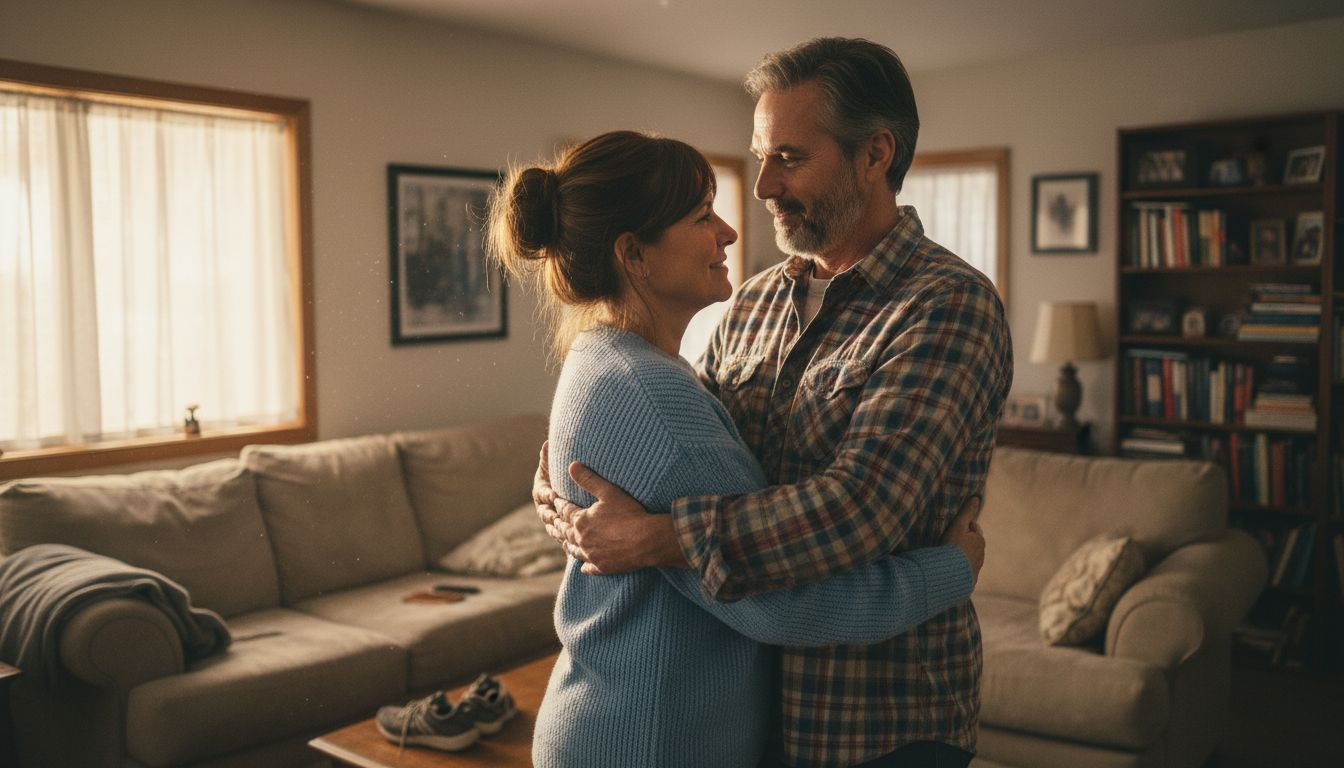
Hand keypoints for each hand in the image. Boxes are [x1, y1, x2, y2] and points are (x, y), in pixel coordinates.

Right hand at [533, 442, 583, 551]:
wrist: (566, 490)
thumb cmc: (560, 475)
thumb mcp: (554, 467)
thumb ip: (550, 458)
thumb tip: (546, 444)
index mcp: (541, 492)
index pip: (542, 493)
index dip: (548, 494)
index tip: (555, 494)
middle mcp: (544, 508)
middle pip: (546, 513)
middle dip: (553, 515)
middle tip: (561, 516)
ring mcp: (551, 521)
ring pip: (553, 527)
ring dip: (559, 530)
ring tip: (568, 532)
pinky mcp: (561, 531)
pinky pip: (562, 537)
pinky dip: (567, 541)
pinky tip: (575, 544)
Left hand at [562, 461, 686, 574]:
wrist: (647, 540)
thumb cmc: (629, 514)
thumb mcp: (609, 492)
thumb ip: (589, 479)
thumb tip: (571, 465)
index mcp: (581, 520)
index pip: (565, 510)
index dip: (560, 503)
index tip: (555, 499)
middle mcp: (582, 539)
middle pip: (565, 531)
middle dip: (559, 524)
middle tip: (553, 520)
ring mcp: (591, 555)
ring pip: (573, 550)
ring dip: (567, 544)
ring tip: (563, 541)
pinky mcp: (602, 567)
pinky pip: (588, 567)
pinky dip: (584, 566)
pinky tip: (583, 566)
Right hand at [941, 495, 984, 586]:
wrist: (950, 574)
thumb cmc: (953, 547)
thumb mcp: (958, 526)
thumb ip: (967, 512)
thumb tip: (976, 497)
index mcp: (980, 541)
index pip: (974, 529)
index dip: (965, 527)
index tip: (955, 527)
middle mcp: (981, 555)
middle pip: (973, 544)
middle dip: (966, 542)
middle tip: (951, 540)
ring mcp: (975, 568)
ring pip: (970, 558)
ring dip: (963, 556)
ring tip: (950, 555)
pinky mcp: (969, 580)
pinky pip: (965, 571)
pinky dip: (960, 568)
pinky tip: (951, 568)